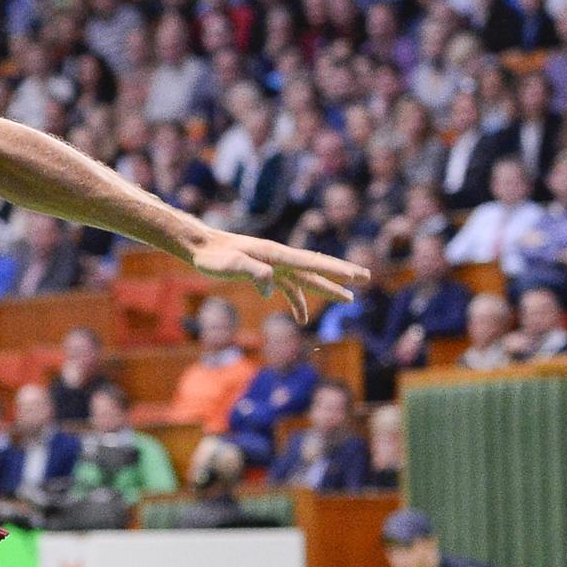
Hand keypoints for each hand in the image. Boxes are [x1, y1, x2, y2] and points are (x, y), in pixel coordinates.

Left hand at [186, 228, 364, 320]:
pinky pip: (288, 288)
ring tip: (348, 299)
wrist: (201, 248)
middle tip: (366, 278)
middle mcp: (280, 258)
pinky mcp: (266, 273)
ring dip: (326, 289)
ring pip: (307, 279)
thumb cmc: (213, 257)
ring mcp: (274, 265)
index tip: (356, 276)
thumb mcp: (231, 265)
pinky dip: (297, 301)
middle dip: (342, 274)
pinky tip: (302, 317)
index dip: (335, 270)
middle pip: (317, 268)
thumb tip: (271, 288)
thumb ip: (253, 273)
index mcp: (276, 255)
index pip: (312, 263)